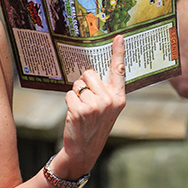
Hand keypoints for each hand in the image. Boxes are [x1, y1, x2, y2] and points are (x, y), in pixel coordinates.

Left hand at [56, 35, 126, 177]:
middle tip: (86, 102)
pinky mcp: (81, 111)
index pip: (119, 70)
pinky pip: (69, 95)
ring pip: (78, 85)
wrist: (84, 151)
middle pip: (90, 74)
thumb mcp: (107, 110)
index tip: (118, 37)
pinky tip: (74, 116)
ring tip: (81, 112)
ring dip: (75, 96)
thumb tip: (92, 74)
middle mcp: (110, 100)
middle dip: (83, 84)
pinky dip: (68, 103)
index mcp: (119, 97)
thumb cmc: (94, 127)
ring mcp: (96, 106)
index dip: (118, 52)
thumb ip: (105, 91)